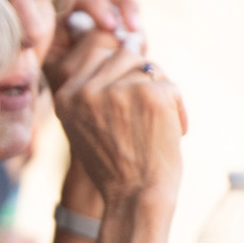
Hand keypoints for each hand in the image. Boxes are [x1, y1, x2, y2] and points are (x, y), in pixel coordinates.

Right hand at [47, 0, 185, 203]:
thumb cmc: (116, 170)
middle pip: (125, 55)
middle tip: (147, 117)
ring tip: (158, 126)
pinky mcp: (149, 93)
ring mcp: (117, 89)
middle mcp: (86, 89)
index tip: (128, 99)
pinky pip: (170, 84)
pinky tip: (172, 132)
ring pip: (149, 67)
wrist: (135, 199)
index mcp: (65, 96)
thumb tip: (128, 43)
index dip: (119, 71)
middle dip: (142, 80)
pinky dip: (178, 109)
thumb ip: (94, 91)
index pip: (98, 54)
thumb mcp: (86, 127)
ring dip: (160, 93)